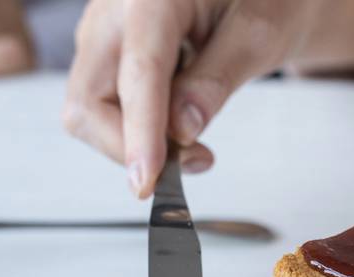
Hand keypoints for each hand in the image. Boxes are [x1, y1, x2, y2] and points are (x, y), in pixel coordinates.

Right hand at [64, 0, 323, 198]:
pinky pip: (105, 104)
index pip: (139, 71)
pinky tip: (178, 122)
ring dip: (136, 143)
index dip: (140, 133)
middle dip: (130, 146)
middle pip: (89, 99)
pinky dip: (138, 130)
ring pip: (90, 110)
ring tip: (195, 145)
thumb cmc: (264, 1)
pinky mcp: (105, 52)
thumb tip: (180, 131)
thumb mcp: (259, 35)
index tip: (147, 181)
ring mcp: (102, 31)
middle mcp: (113, 9)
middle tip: (195, 160)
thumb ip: (217, 79)